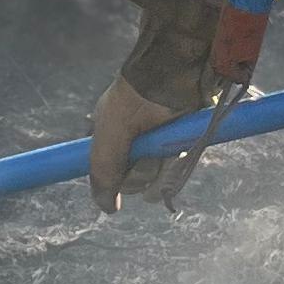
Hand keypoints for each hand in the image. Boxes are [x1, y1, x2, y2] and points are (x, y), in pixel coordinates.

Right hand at [88, 74, 182, 208]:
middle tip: (146, 156)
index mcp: (110, 132)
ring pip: (155, 178)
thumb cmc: (139, 99)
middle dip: (140, 174)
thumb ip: (103, 171)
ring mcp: (158, 141)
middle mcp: (133, 139)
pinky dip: (175, 170)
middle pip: (132, 178)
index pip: (107, 170)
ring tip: (165, 155)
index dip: (112, 181)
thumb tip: (107, 208)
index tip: (116, 190)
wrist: (178, 74)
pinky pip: (175, 171)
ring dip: (160, 173)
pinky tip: (176, 158)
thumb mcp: (111, 133)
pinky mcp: (180, 143)